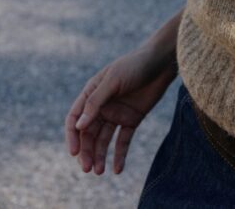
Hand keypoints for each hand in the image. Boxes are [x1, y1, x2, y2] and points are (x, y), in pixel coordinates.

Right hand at [64, 42, 176, 175]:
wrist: (162, 62)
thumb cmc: (135, 65)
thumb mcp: (113, 80)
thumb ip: (96, 102)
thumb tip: (79, 126)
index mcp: (91, 93)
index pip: (75, 118)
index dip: (72, 136)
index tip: (74, 152)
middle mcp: (101, 106)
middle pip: (88, 133)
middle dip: (86, 151)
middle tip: (87, 169)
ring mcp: (116, 114)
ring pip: (103, 139)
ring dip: (100, 155)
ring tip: (100, 172)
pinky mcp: (132, 120)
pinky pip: (122, 140)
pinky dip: (119, 155)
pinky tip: (118, 169)